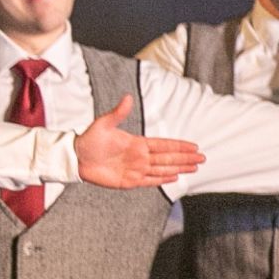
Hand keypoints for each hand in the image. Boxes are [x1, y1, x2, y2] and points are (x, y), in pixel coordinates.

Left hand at [76, 95, 205, 189]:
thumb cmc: (89, 140)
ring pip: (162, 169)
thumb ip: (118, 113)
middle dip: (185, 158)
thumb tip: (127, 97)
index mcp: (137, 143)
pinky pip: (149, 181)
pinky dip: (162, 180)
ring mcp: (135, 169)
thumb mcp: (103, 124)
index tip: (194, 146)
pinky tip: (175, 177)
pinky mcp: (129, 181)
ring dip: (179, 168)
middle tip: (202, 158)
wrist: (75, 158)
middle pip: (168, 158)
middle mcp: (140, 157)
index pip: (163, 144)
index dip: (179, 146)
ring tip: (194, 167)